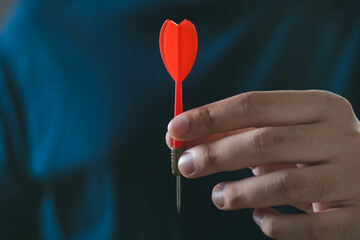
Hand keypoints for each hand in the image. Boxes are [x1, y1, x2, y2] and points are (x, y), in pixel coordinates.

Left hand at [166, 90, 359, 239]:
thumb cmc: (316, 150)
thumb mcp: (286, 131)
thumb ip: (240, 132)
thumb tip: (187, 135)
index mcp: (320, 107)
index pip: (253, 105)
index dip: (209, 116)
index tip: (175, 128)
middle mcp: (340, 137)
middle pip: (263, 141)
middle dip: (215, 154)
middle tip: (186, 165)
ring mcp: (351, 178)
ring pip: (281, 184)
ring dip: (238, 193)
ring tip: (218, 197)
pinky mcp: (354, 219)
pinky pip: (303, 228)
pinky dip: (271, 223)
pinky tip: (260, 216)